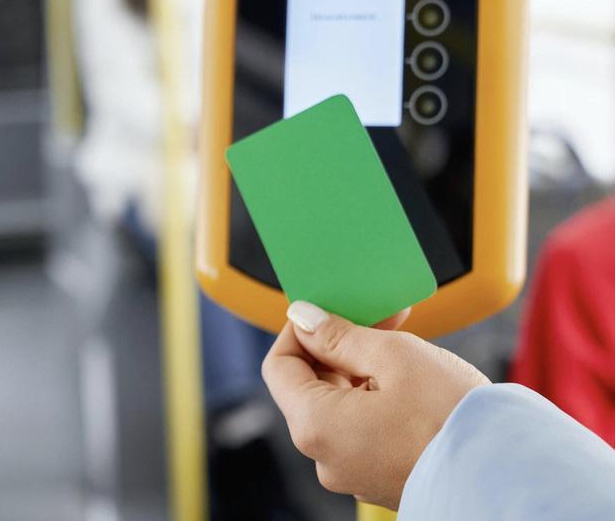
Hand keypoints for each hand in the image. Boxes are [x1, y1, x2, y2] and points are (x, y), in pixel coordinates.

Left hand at [262, 301, 489, 509]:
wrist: (508, 475)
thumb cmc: (454, 418)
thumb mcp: (393, 356)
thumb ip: (339, 335)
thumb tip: (303, 317)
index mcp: (316, 427)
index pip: (279, 366)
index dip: (299, 331)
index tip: (328, 310)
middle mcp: (326, 456)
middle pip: (310, 385)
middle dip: (339, 344)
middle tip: (379, 316)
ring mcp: (352, 469)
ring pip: (338, 404)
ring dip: (360, 367)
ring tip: (401, 341)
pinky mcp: (378, 474)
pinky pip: (360, 426)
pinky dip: (374, 396)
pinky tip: (407, 377)